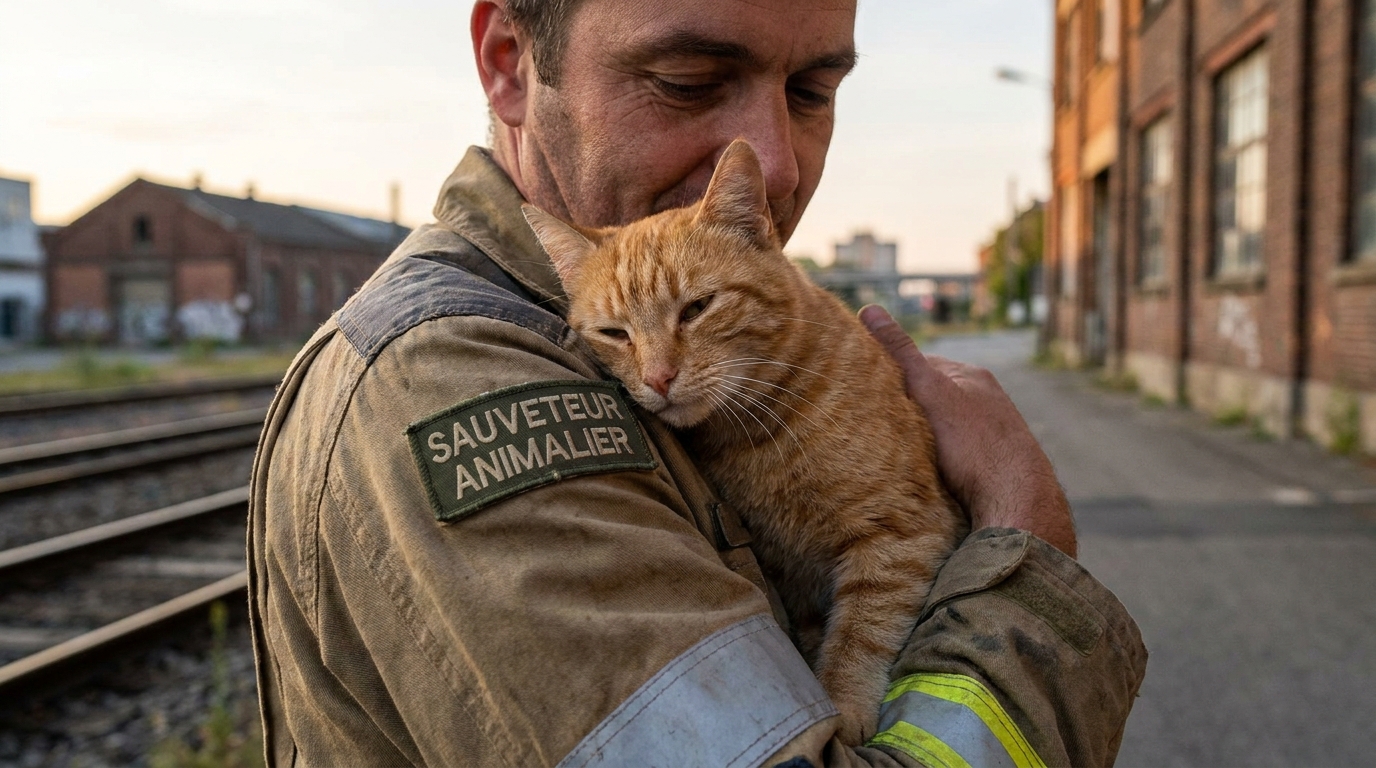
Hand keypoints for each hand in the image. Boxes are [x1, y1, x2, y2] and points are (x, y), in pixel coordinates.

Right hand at [859, 306, 1076, 557]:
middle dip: (908, 410)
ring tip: (899, 454)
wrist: (1017, 499)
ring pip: (945, 429)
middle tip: (877, 427)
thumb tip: (870, 310)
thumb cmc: (973, 443)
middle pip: (934, 399)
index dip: (892, 377)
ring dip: (923, 440)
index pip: (923, 365)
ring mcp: (993, 433)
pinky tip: (927, 475)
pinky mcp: (994, 465)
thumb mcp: (929, 391)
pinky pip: (957, 456)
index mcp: (973, 376)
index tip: (867, 392)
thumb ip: (900, 353)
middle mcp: (987, 401)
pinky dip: (940, 462)